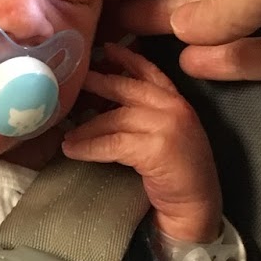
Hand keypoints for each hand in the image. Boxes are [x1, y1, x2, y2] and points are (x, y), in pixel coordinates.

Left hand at [61, 42, 221, 243]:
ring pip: (116, 118)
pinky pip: (113, 143)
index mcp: (179, 104)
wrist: (195, 211)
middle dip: (98, 83)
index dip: (128, 59)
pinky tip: (72, 150)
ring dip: (86, 126)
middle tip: (72, 82)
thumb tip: (100, 104)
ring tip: (65, 132)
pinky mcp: (156, 149)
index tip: (106, 49)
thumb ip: (144, 118)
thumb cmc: (176, 178)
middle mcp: (176, 109)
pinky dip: (89, 146)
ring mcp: (168, 127)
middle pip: (128, 89)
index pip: (151, 73)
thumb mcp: (164, 138)